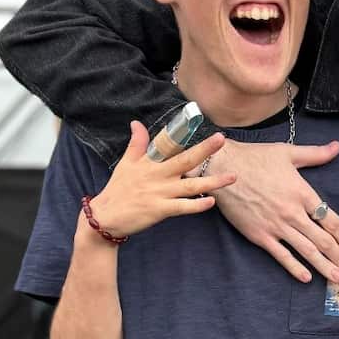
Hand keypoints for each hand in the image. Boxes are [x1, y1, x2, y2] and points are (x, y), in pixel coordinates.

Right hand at [89, 121, 235, 237]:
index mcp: (150, 162)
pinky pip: (183, 208)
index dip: (185, 133)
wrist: (106, 216)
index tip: (201, 122)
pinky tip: (211, 201)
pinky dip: (197, 205)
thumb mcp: (125, 163)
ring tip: (232, 177)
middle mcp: (158, 176)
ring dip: (213, 182)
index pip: (170, 144)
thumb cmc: (118, 189)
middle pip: (185, 160)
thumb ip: (136, 143)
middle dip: (205, 150)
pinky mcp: (160, 211)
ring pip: (191, 186)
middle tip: (221, 139)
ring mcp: (160, 193)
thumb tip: (136, 122)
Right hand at [205, 138, 338, 282]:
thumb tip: (337, 147)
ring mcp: (276, 226)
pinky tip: (307, 278)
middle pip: (323, 240)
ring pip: (306, 251)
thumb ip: (316, 154)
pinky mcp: (260, 235)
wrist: (223, 168)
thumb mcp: (288, 152)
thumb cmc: (255, 158)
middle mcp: (293, 213)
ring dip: (324, 266)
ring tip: (337, 278)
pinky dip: (295, 268)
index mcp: (303, 193)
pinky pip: (281, 255)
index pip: (331, 220)